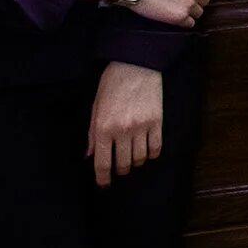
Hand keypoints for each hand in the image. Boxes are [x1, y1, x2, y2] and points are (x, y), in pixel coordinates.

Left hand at [86, 61, 163, 187]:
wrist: (136, 64)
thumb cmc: (112, 84)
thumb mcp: (96, 107)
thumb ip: (93, 133)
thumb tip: (90, 154)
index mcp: (104, 128)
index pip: (103, 163)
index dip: (103, 178)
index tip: (104, 184)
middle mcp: (123, 131)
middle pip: (123, 164)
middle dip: (120, 170)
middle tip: (119, 168)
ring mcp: (142, 127)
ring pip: (140, 158)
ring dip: (136, 162)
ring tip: (133, 158)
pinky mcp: (157, 121)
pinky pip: (156, 147)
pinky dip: (151, 154)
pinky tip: (147, 152)